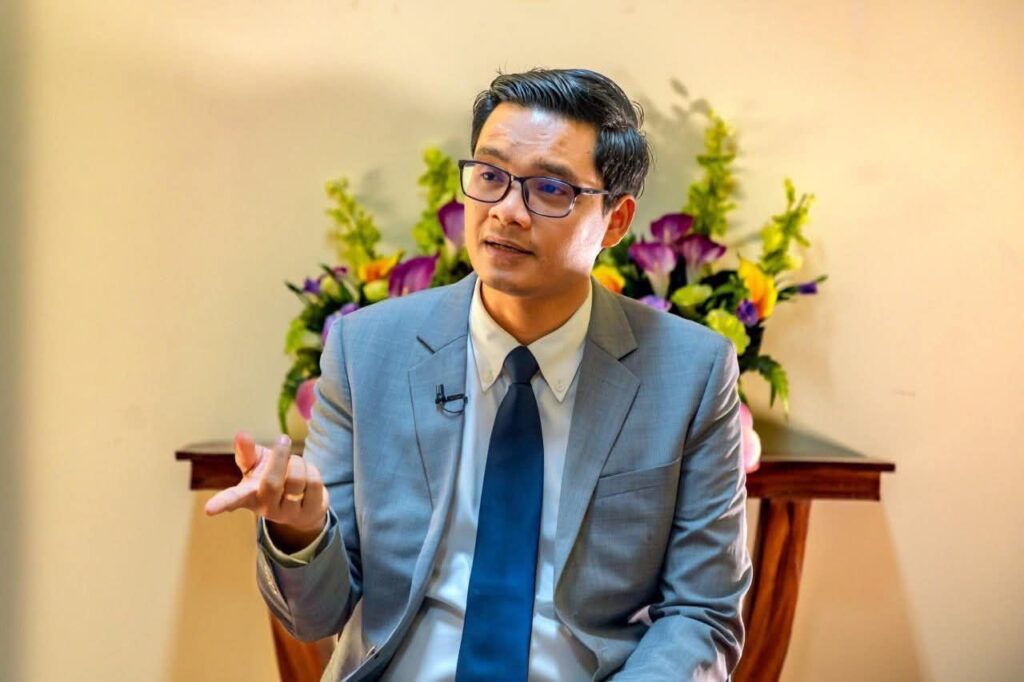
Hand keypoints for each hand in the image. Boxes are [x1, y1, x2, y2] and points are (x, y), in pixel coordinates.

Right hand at [205, 432, 328, 548]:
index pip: (233, 500)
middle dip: (279, 456)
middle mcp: (267, 508)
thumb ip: (248, 452)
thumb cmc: (272, 478)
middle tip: (282, 439)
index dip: (221, 502)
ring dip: (297, 461)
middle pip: (272, 482)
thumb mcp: (257, 465)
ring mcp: (289, 513)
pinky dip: (312, 469)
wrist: (302, 501)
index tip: (208, 510)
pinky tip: (307, 474)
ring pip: (297, 478)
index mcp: (248, 496)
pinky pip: (314, 482)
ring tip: (293, 462)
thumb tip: (241, 435)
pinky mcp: (311, 512)